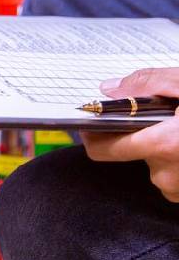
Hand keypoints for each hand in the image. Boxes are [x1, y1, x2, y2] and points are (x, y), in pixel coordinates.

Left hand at [82, 68, 178, 201]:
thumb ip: (148, 83)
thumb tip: (110, 89)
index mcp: (163, 146)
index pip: (101, 149)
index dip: (93, 134)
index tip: (90, 122)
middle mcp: (169, 175)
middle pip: (129, 153)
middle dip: (139, 134)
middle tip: (159, 115)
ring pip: (154, 164)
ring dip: (163, 147)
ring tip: (178, 126)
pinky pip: (173, 176)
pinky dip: (177, 159)